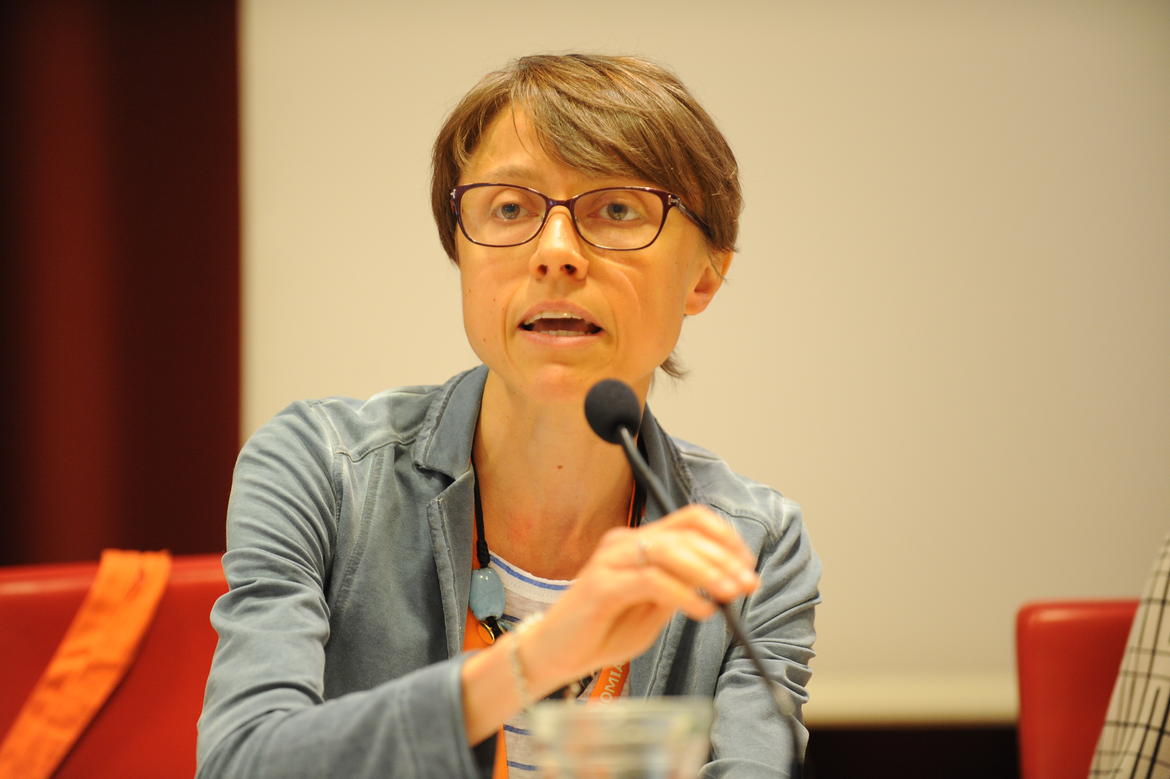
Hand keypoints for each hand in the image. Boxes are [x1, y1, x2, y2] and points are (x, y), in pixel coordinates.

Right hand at [521, 504, 759, 693]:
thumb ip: (681, 590)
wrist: (557, 654)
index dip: (724, 538)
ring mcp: (611, 560)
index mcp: (639, 542)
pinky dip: (683, 594)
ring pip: (669, 550)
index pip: (690, 520)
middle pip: (685, 533)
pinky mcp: (601, 585)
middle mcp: (625, 542)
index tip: (747, 566)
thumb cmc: (604, 630)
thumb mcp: (654, 610)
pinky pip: (652, 580)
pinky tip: (700, 611)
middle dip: (724, 558)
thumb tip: (726, 582)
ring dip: (707, 572)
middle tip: (747, 584)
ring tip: (728, 595)